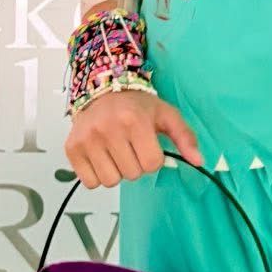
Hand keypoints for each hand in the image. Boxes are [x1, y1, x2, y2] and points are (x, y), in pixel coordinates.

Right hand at [64, 87, 200, 186]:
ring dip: (116, 172)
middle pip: (132, 174)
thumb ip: (185, 137)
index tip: (147, 145)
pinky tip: (101, 157)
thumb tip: (199, 161)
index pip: (152, 164)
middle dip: (135, 164)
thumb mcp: (166, 115)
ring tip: (116, 152)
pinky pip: (89, 182)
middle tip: (130, 147)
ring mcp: (87, 139)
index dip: (153, 159)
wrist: (102, 90)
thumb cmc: (137, 105)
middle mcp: (108, 129)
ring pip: (110, 181)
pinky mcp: (72, 148)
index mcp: (135, 120)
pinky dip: (97, 175)